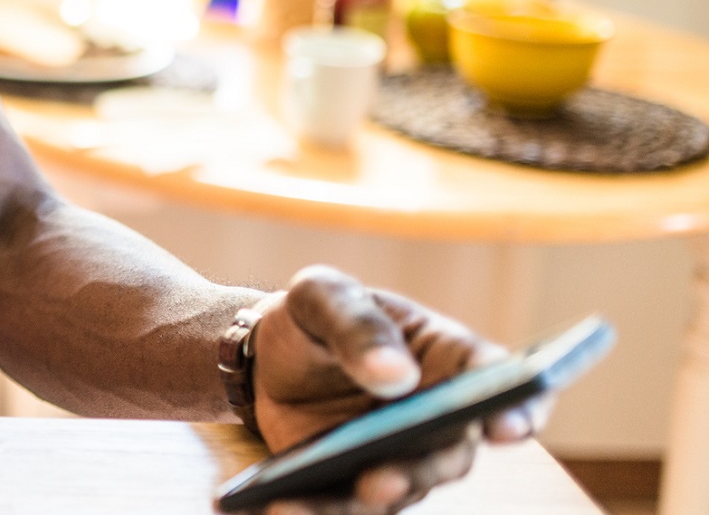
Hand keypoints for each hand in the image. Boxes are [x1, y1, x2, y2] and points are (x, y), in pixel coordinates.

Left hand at [249, 266, 553, 514]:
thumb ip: (357, 324)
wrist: (269, 353)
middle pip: (451, 452)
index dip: (519, 405)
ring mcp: (405, 458)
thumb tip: (394, 375)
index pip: (500, 380)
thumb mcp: (324, 296)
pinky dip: (315, 512)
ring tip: (319, 503)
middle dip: (419, 470)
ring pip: (400, 489)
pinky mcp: (360, 485)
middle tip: (381, 480)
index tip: (507, 424)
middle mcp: (442, 417)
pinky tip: (278, 506)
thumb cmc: (317, 315)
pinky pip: (345, 507)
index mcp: (450, 357)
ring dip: (366, 501)